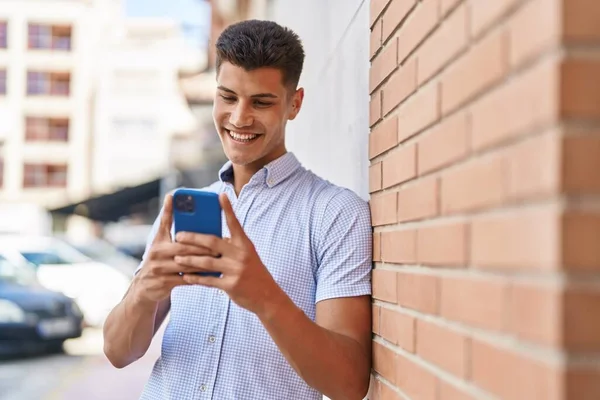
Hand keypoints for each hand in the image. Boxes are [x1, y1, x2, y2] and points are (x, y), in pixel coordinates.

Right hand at [132, 193, 215, 304]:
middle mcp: (156, 254)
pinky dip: (199, 277)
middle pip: (183, 248)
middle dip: (202, 246)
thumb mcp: (160, 241)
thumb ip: (167, 221)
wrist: (145, 287)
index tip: (185, 203)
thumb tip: (171, 196)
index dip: (173, 211)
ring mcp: (159, 270)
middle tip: (218, 243)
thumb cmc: (158, 259)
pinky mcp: (164, 283)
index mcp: (158, 242)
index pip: (167, 224)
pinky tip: (212, 274)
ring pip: (186, 264)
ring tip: (219, 258)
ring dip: (204, 262)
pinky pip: (186, 279)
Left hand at [174, 193, 283, 315]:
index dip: (228, 209)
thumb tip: (210, 239)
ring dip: (189, 260)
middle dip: (193, 238)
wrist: (267, 296)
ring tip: (177, 258)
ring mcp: (236, 270)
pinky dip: (196, 278)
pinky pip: (209, 280)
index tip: (220, 195)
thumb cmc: (254, 272)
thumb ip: (231, 246)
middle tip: (178, 236)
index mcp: (245, 244)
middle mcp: (241, 254)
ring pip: (207, 262)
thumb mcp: (247, 255)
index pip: (234, 223)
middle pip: (212, 242)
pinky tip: (186, 277)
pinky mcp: (231, 285)